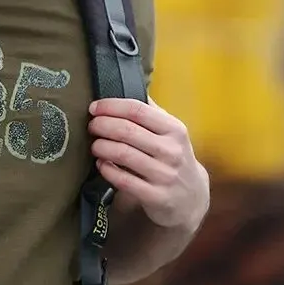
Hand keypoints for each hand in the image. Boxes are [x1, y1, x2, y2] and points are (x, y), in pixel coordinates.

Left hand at [88, 96, 208, 232]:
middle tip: (91, 126)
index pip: (138, 110)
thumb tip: (128, 86)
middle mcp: (171, 150)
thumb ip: (152, 112)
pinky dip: (107, 170)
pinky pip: (124, 180)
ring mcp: (165, 174)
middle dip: (102, 126)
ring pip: (123, 154)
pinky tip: (101, 165)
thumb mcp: (172, 133)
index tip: (94, 108)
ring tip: (94, 145)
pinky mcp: (156, 197)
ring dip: (101, 147)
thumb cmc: (174, 157)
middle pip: (127, 131)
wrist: (192, 198)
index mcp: (174, 129)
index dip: (111, 106)